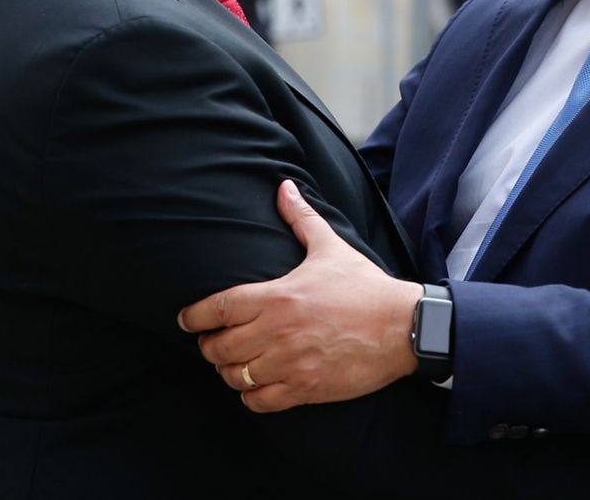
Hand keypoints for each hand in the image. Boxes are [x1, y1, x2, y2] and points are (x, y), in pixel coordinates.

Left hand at [177, 179, 422, 411]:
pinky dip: (252, 397)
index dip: (194, 316)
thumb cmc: (365, 286)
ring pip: (236, 377)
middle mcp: (277, 332)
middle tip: (214, 342)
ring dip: (230, 371)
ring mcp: (290, 363)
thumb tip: (284, 187)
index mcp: (278, 296)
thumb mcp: (331, 247)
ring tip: (235, 364)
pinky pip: (260, 402)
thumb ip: (301, 219)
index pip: (218, 308)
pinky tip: (258, 386)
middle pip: (219, 348)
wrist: (403, 326)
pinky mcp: (305, 389)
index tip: (186, 319)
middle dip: (210, 346)